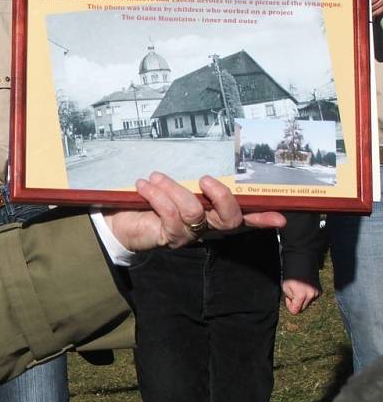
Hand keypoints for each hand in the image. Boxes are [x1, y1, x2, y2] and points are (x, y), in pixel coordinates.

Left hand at [101, 172, 285, 251]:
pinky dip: (157, 195)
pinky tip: (144, 186)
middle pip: (229, 219)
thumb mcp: (171, 186)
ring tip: (155, 177)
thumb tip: (198, 163)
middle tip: (206, 179)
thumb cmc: (150, 200)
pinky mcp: (169, 237)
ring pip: (193, 211)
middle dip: (222, 197)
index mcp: (211, 212)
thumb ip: (187, 180)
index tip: (281, 217)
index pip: (244, 216)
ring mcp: (189, 234)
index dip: (262, 217)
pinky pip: (170, 214)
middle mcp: (206, 226)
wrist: (121, 221)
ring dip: (173, 188)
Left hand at [283, 278, 320, 314]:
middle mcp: (311, 296)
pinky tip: (304, 287)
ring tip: (299, 288)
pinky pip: (312, 298)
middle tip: (292, 293)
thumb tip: (295, 303)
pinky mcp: (319, 291)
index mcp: (301, 296)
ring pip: (308, 303)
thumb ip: (290, 298)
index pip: (295, 311)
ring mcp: (316, 293)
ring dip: (302, 299)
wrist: (302, 263)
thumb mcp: (285, 287)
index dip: (290, 306)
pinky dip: (308, 295)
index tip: (288, 298)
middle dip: (296, 303)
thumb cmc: (291, 275)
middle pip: (302, 308)